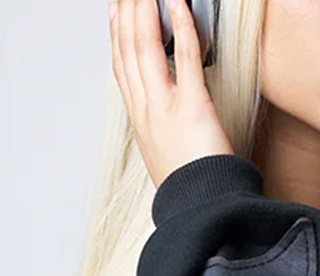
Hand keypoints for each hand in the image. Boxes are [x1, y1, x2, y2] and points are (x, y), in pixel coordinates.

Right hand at [108, 0, 234, 190]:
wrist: (203, 211)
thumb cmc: (194, 191)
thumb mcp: (168, 159)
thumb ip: (165, 133)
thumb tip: (170, 120)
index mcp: (140, 123)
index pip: (121, 70)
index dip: (117, 36)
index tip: (116, 12)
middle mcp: (146, 111)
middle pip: (127, 51)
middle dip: (126, 13)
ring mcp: (165, 108)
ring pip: (146, 48)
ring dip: (145, 11)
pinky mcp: (193, 107)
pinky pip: (185, 59)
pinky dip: (181, 29)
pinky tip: (178, 6)